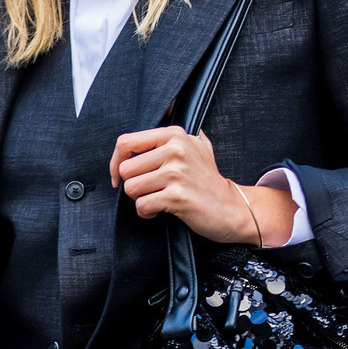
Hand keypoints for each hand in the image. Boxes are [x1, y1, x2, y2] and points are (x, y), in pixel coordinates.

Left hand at [109, 125, 296, 246]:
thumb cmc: (207, 180)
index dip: (116, 162)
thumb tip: (134, 140)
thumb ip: (168, 139)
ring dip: (140, 200)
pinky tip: (159, 211)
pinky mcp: (177, 197)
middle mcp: (175, 150)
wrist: (231, 207)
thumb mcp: (194, 147)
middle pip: (126, 169)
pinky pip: (142, 206)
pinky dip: (147, 213)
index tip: (119, 176)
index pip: (126, 142)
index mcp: (174, 135)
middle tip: (150, 191)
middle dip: (133, 186)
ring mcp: (177, 173)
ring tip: (157, 200)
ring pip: (131, 188)